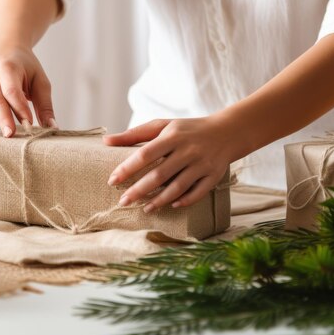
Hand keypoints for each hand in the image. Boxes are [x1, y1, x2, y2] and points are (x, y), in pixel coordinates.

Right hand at [0, 43, 55, 143]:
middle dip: (3, 119)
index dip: (20, 108)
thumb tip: (52, 128)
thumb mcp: (39, 79)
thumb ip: (45, 104)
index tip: (29, 125)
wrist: (3, 47)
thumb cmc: (25, 66)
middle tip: (10, 136)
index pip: (12, 90)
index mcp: (7, 66)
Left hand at [104, 117, 238, 211]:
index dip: (128, 168)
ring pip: (178, 187)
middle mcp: (187, 150)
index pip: (145, 154)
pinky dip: (184, 201)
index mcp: (172, 136)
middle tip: (123, 201)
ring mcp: (202, 164)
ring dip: (159, 200)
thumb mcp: (161, 126)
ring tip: (144, 208)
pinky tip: (170, 206)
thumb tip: (105, 141)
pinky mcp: (214, 176)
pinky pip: (198, 193)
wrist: (228, 131)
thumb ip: (134, 134)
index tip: (112, 180)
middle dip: (139, 190)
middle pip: (159, 175)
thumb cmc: (186, 129)